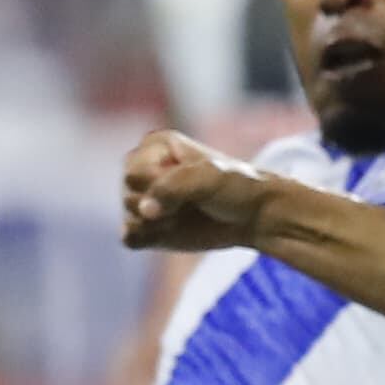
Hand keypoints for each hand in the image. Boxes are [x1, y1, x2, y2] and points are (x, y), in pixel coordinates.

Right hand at [121, 130, 278, 252]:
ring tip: (186, 216)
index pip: (133, 171)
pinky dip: (147, 238)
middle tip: (190, 203)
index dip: (158, 184)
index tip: (190, 184)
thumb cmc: (236, 187)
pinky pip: (129, 238)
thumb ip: (173, 187)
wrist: (256, 216)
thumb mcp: (209, 177)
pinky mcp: (149, 227)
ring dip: (158, 223)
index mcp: (156, 146)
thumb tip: (143, 210)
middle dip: (160, 205)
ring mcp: (146, 200)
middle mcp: (146, 170)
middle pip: (128, 195)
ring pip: (130, 218)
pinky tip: (172, 231)